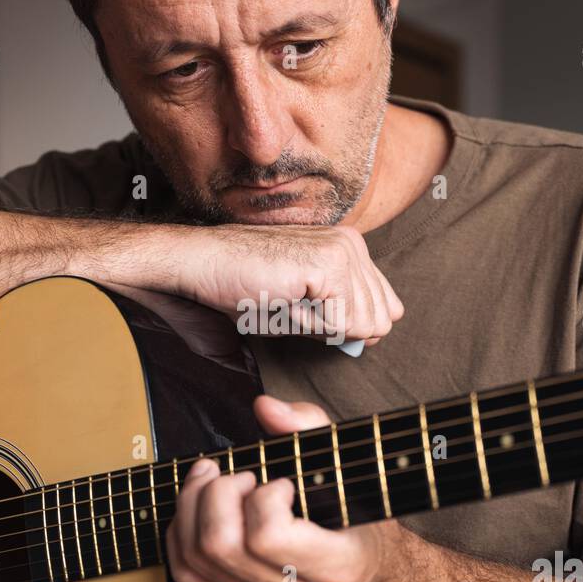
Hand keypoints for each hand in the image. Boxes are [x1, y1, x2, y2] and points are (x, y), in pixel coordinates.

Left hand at [165, 394, 398, 581]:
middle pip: (220, 544)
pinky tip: (198, 507)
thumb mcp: (350, 467)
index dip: (263, 497)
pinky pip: (187, 573)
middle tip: (240, 475)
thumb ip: (310, 427)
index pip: (269, 536)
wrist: (369, 575)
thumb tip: (266, 407)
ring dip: (193, 506)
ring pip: (195, 557)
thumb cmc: (361, 519)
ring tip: (216, 481)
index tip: (281, 482)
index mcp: (334, 566)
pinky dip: (181, 532)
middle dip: (217, 494)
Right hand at [175, 224, 403, 346]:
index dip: (345, 328)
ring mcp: (343, 250)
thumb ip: (343, 318)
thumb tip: (374, 338)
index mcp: (348, 249)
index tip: (302, 310)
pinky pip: (345, 324)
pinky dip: (310, 326)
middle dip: (335, 329)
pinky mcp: (329, 265)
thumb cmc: (239, 289)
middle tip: (290, 305)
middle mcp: (352, 244)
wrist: (198, 267)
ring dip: (320, 328)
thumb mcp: (303, 308)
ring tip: (284, 300)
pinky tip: (282, 300)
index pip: (384, 310)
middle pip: (380, 321)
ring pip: (367, 325)